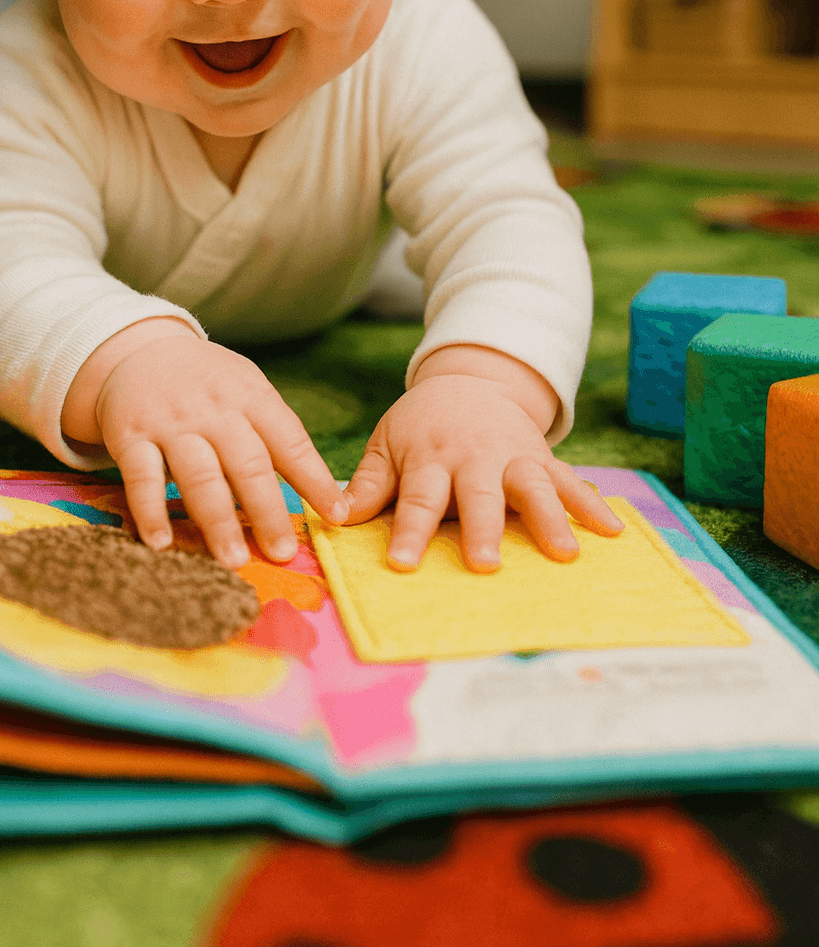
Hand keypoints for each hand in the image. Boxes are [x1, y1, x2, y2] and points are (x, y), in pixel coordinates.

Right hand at [66, 321, 347, 568]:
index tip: (337, 515)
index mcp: (251, 396)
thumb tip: (320, 490)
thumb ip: (277, 433)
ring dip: (217, 520)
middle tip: (283, 552)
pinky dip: (150, 511)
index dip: (315, 479)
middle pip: (247, 463)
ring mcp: (171, 423)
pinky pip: (141, 478)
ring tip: (234, 559)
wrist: (138, 351)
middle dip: (267, 511)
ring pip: (199, 475)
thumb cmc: (207, 384)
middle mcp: (214, 409)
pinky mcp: (130, 437)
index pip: (290, 441)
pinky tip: (161, 543)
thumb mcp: (247, 389)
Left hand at [342, 368, 622, 572]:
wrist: (468, 382)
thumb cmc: (420, 426)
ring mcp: (512, 456)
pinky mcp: (542, 458)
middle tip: (485, 563)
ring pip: (532, 487)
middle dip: (483, 528)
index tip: (403, 564)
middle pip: (478, 494)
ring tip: (564, 554)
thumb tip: (335, 519)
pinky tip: (611, 531)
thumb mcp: (386, 444)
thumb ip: (365, 484)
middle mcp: (473, 457)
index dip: (409, 531)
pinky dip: (591, 504)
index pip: (417, 498)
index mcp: (428, 457)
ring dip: (549, 519)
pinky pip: (570, 481)